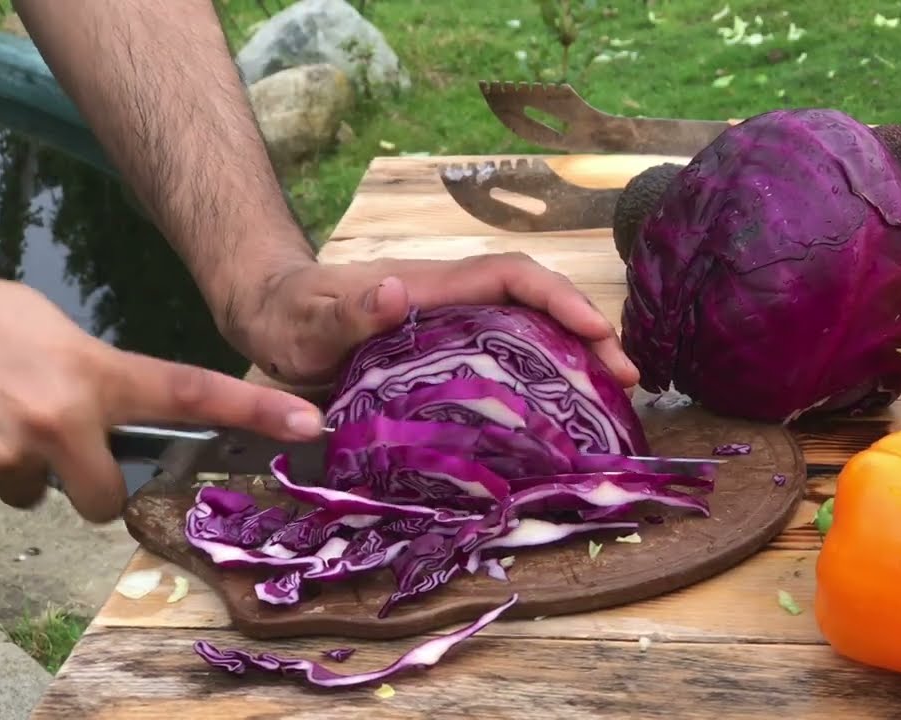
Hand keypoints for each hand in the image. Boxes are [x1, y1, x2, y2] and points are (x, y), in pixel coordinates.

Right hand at [0, 273, 325, 521]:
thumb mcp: (47, 329)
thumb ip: (92, 371)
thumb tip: (113, 408)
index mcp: (95, 375)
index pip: (191, 393)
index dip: (253, 411)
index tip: (307, 423)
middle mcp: (62, 421)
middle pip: (104, 499)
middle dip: (86, 486)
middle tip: (57, 448)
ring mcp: (9, 455)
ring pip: (31, 491)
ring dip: (16, 466)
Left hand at [224, 252, 639, 387]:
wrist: (272, 312)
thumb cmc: (288, 317)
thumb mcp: (306, 323)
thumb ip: (348, 312)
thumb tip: (397, 290)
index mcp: (432, 287)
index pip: (510, 276)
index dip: (557, 296)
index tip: (596, 331)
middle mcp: (453, 299)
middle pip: (536, 301)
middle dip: (588, 331)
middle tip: (627, 378)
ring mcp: (454, 323)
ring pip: (530, 327)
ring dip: (575, 355)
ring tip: (612, 397)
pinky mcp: (448, 350)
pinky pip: (510, 353)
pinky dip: (545, 373)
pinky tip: (561, 410)